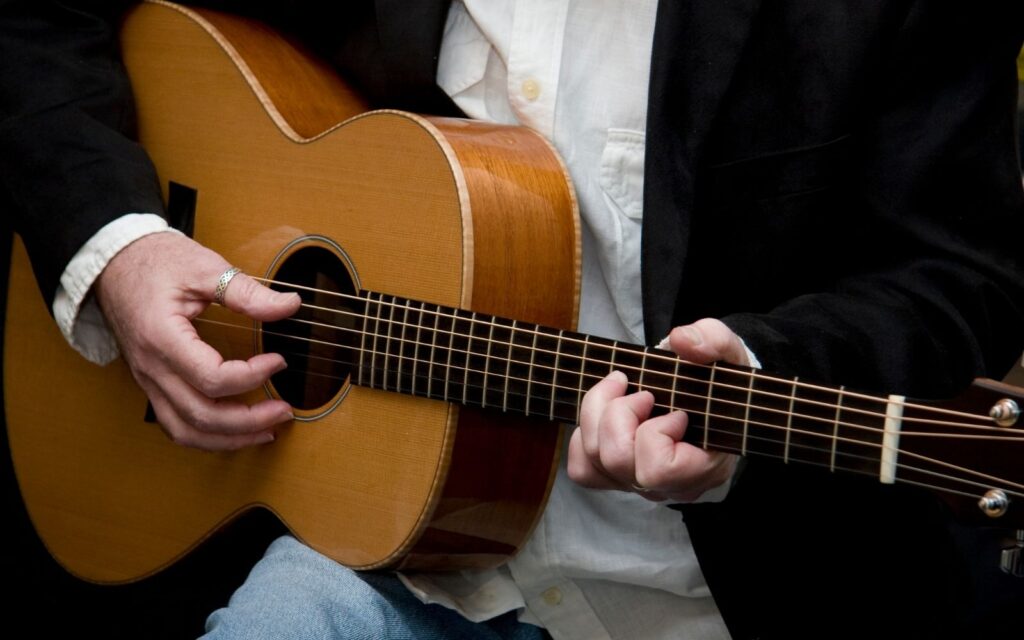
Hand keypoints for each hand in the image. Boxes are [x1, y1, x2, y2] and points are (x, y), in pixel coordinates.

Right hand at [94, 232, 300, 450]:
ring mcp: (148, 380)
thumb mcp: (204, 267)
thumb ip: (246, 292)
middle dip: (248, 421)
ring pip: (185, 431)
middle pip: (201, 415)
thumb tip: (289, 304)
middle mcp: (151, 368)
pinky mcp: (151, 384)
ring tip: (266, 431)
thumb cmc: (155, 261)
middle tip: (284, 410)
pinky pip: (176, 423)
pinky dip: (207, 436)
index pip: (212, 377)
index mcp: (162, 338)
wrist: (114, 263)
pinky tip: (235, 430)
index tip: (279, 360)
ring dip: (229, 438)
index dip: (252, 375)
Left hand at [567, 318, 747, 501]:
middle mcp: (670, 486)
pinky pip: (584, 469)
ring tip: (620, 390)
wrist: (713, 393)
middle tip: (642, 392)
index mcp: (705, 467)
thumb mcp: (728, 353)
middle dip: (619, 413)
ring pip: (594, 463)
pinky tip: (606, 415)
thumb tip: (682, 340)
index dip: (656, 431)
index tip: (676, 411)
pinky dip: (585, 438)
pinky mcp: (619, 478)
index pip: (659, 468)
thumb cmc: (720, 379)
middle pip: (617, 460)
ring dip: (597, 416)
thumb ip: (713, 341)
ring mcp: (642, 485)